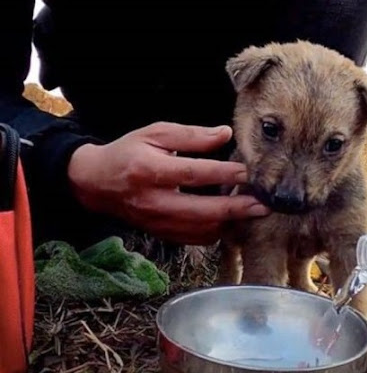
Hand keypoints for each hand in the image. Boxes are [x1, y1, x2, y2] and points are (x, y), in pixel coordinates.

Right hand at [67, 121, 269, 244]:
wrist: (96, 183)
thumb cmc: (128, 152)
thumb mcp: (155, 134)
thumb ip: (191, 135)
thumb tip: (226, 133)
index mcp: (148, 170)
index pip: (193, 173)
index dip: (223, 174)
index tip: (248, 172)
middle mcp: (153, 201)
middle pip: (201, 211)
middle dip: (236, 209)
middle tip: (264, 204)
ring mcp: (157, 222)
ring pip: (200, 229)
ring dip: (230, 221)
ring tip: (254, 211)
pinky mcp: (162, 234)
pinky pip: (195, 239)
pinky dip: (217, 231)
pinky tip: (233, 220)